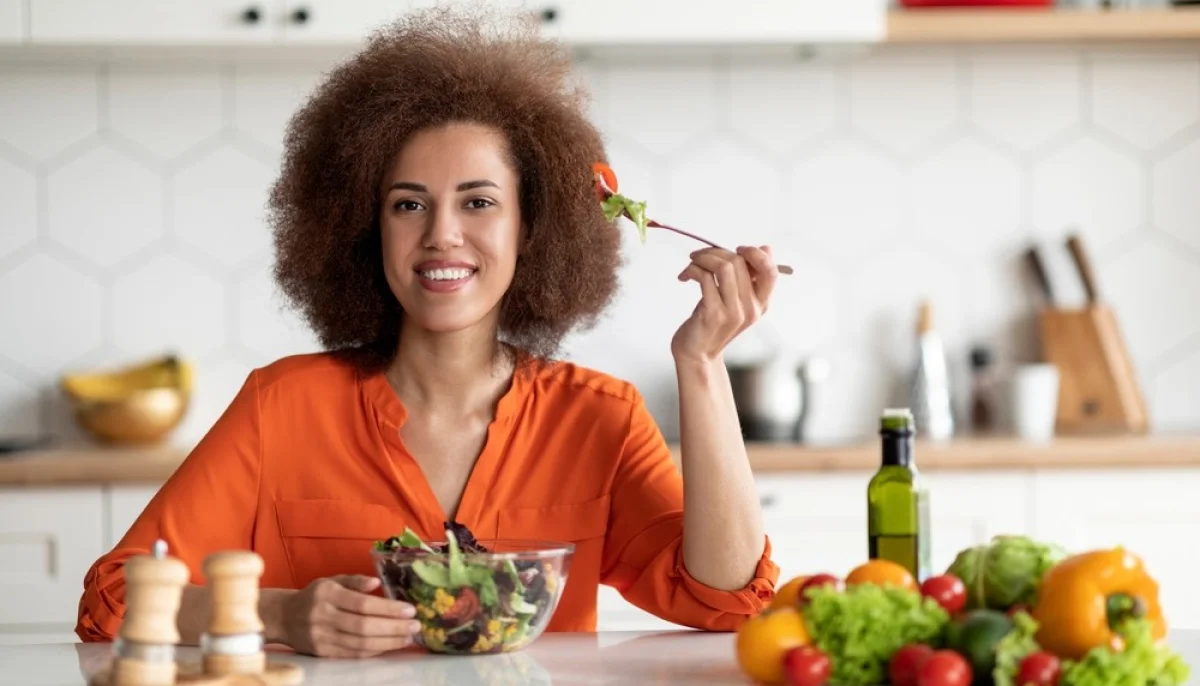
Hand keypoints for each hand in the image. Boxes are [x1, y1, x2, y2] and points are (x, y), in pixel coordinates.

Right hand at [279, 574, 419, 657]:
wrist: (284, 617)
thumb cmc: (314, 596)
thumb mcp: (331, 581)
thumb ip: (355, 581)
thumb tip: (377, 583)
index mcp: (327, 594)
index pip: (362, 604)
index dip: (388, 609)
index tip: (410, 610)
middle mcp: (323, 617)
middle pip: (364, 626)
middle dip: (393, 627)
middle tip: (415, 626)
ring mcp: (322, 637)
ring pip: (360, 644)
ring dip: (388, 642)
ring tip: (408, 637)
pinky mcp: (322, 653)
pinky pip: (352, 654)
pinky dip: (374, 651)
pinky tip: (390, 646)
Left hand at [671, 245, 777, 364]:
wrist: (697, 353)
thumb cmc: (713, 322)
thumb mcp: (736, 299)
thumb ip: (750, 277)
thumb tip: (766, 248)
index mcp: (761, 303)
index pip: (771, 272)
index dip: (755, 254)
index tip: (737, 249)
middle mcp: (751, 309)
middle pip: (741, 263)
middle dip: (716, 252)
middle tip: (700, 256)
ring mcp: (733, 312)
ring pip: (724, 267)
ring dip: (704, 258)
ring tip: (692, 263)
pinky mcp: (713, 314)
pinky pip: (704, 278)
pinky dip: (692, 270)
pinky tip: (685, 276)